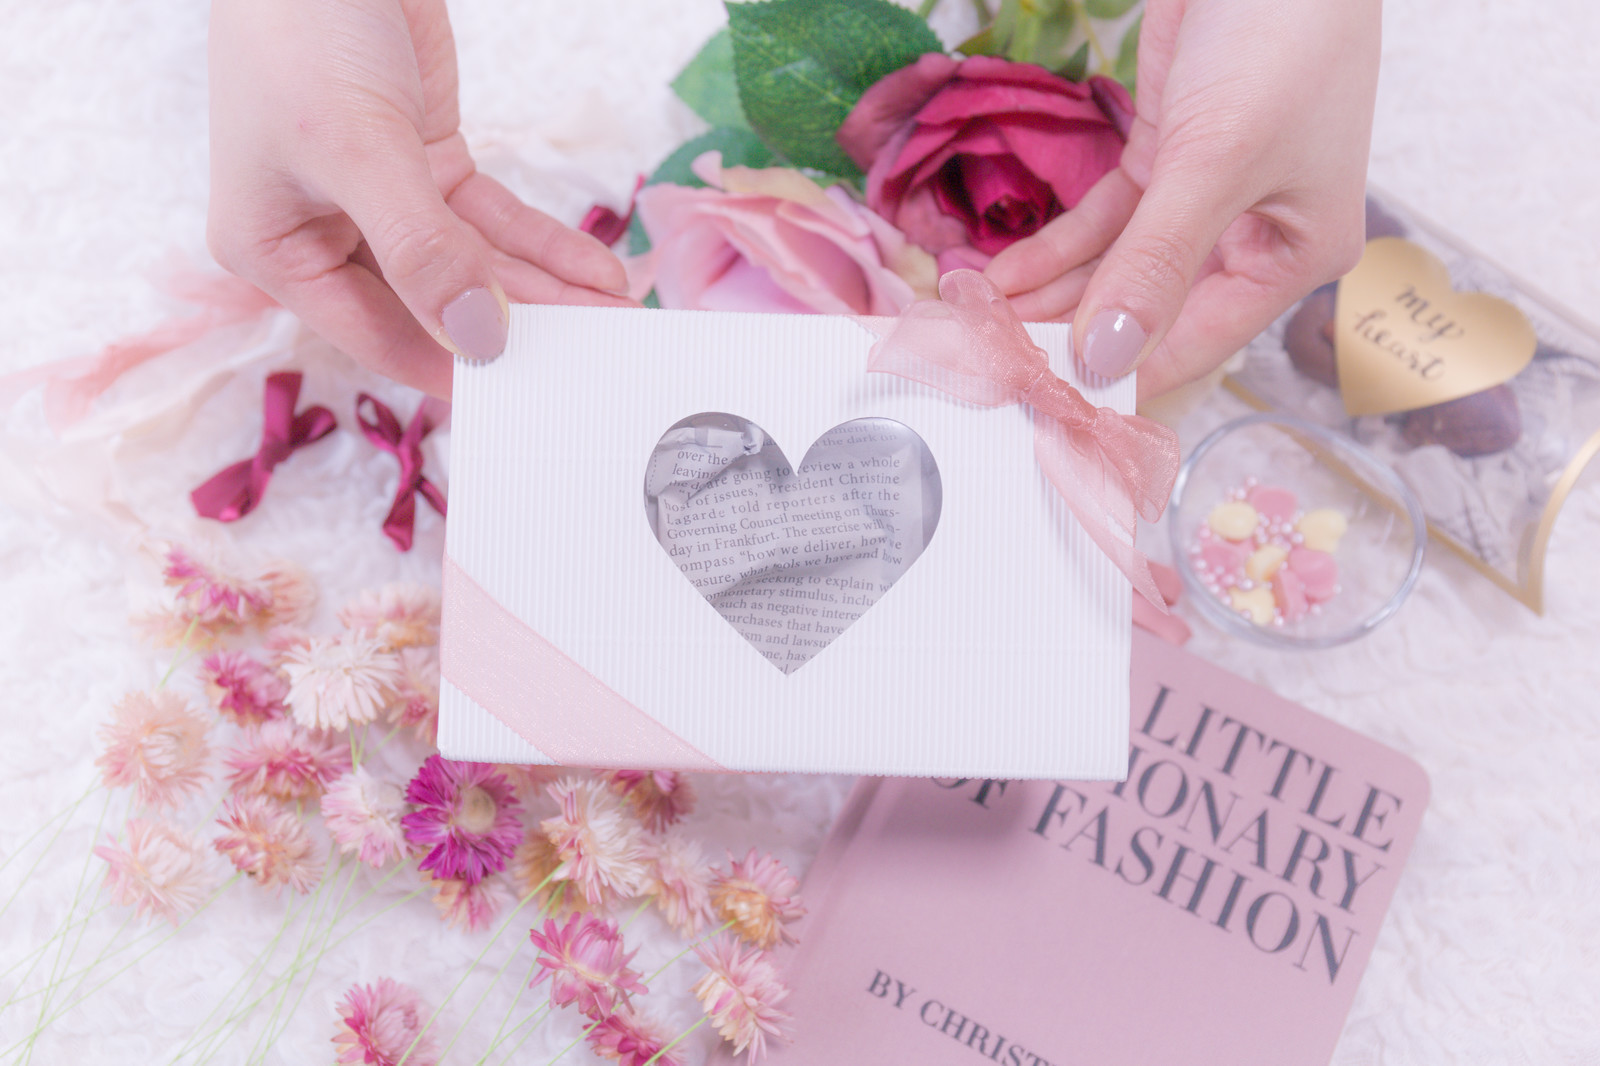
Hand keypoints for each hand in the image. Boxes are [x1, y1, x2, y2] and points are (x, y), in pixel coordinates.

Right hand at [207, 0, 633, 398]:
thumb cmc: (302, 30)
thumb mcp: (358, 147)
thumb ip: (421, 249)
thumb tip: (480, 337)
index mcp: (277, 252)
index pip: (378, 337)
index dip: (456, 369)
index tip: (529, 402)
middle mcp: (327, 238)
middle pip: (437, 307)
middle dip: (520, 330)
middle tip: (597, 359)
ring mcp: (384, 206)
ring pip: (477, 269)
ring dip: (547, 292)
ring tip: (615, 321)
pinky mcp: (428, 167)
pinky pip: (494, 223)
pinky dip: (545, 246)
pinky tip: (598, 274)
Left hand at [985, 0, 1379, 399]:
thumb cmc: (1282, 38)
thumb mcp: (1216, 162)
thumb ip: (1155, 262)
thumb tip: (1107, 355)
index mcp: (1296, 255)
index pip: (1196, 341)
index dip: (1120, 372)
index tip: (1048, 400)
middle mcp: (1255, 236)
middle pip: (1149, 309)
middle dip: (1070, 332)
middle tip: (995, 360)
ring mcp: (1207, 198)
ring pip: (1117, 268)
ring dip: (1050, 292)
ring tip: (982, 319)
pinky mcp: (1168, 157)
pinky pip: (1105, 222)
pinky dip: (1056, 246)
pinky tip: (1004, 273)